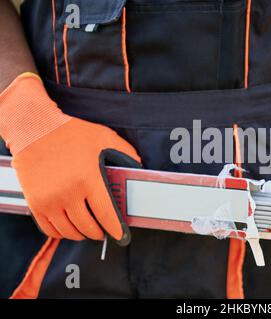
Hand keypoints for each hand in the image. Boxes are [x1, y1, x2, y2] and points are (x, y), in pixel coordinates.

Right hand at [0, 73, 140, 244]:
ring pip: (69, 232)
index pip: (106, 216)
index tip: (120, 236)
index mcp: (89, 180)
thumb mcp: (105, 138)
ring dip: (81, 235)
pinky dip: (61, 233)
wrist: (35, 128)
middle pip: (88, 227)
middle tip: (104, 230)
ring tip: (88, 229)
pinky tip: (69, 228)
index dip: (116, 229)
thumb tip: (139, 167)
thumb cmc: (72, 133)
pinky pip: (49, 230)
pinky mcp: (35, 203)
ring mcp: (49, 200)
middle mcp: (68, 194)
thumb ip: (125, 153)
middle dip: (99, 233)